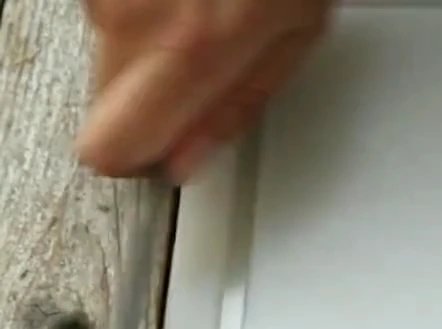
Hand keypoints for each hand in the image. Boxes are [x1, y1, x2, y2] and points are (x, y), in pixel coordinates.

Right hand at [76, 0, 332, 181]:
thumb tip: (189, 158)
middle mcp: (129, 10)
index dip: (136, 156)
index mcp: (189, 46)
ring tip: (205, 1)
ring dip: (150, 35)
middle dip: (148, 94)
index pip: (108, 147)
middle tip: (203, 60)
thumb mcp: (298, 32)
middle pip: (102, 97)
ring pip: (106, 42)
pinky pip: (108, 2)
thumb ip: (236, 105)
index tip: (161, 150)